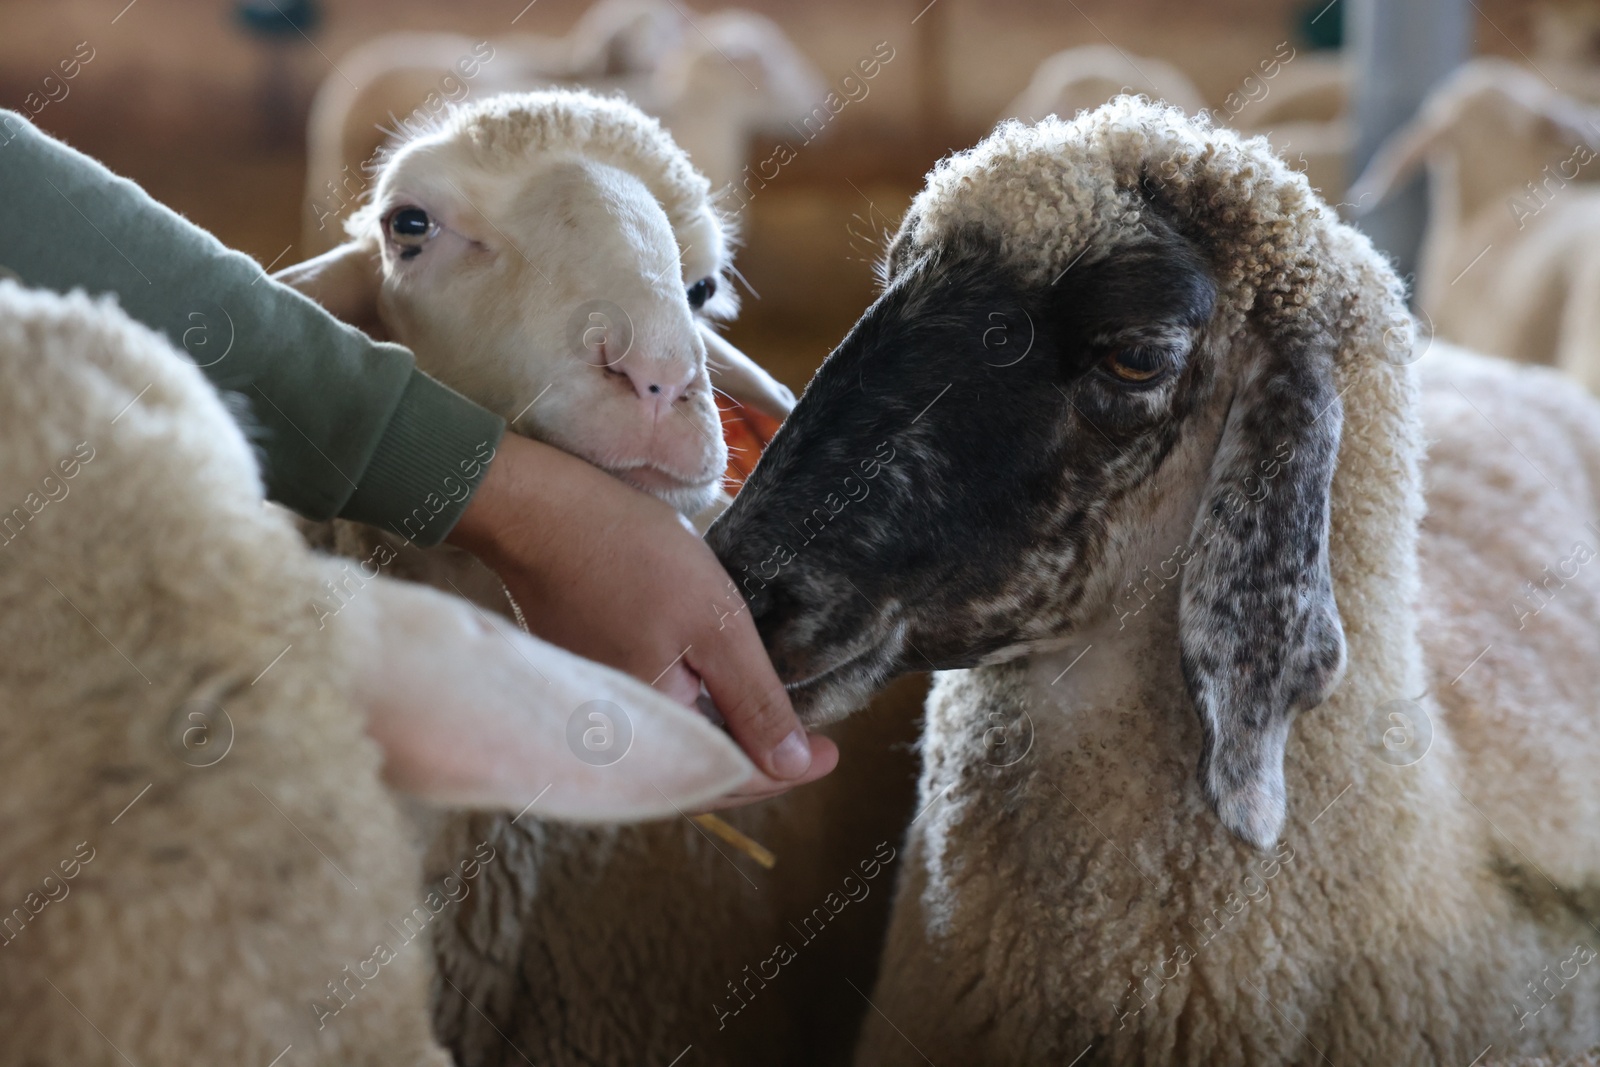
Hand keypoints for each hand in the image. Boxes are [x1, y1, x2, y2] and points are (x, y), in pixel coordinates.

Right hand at [447, 432, 836, 803]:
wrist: (539, 513)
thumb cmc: (628, 556)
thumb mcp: (715, 625)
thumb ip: (754, 702)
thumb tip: (793, 767)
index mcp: (648, 736)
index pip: (731, 777)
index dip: (788, 770)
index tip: (834, 752)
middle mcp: (612, 746)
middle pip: (698, 778)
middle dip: (756, 769)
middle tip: (810, 747)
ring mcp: (592, 722)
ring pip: (672, 757)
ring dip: (722, 750)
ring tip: (771, 730)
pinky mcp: (583, 696)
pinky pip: (646, 731)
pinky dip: (688, 727)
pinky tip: (714, 705)